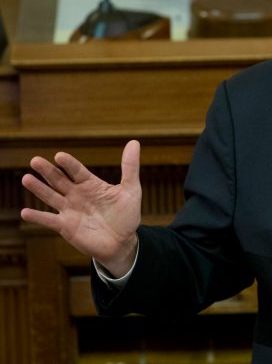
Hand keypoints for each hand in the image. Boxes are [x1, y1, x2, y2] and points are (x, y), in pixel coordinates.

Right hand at [20, 140, 142, 276]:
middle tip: (35, 160)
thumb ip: (130, 167)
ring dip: (38, 188)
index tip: (59, 156)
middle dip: (47, 171)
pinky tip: (25, 212)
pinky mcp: (65, 227)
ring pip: (50, 196)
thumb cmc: (126, 215)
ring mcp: (69, 210)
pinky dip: (37, 217)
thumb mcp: (131, 189)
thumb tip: (134, 142)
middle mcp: (76, 195)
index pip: (77, 170)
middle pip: (59, 180)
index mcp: (90, 184)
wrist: (122, 242)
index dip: (69, 163)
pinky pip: (49, 220)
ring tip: (26, 178)